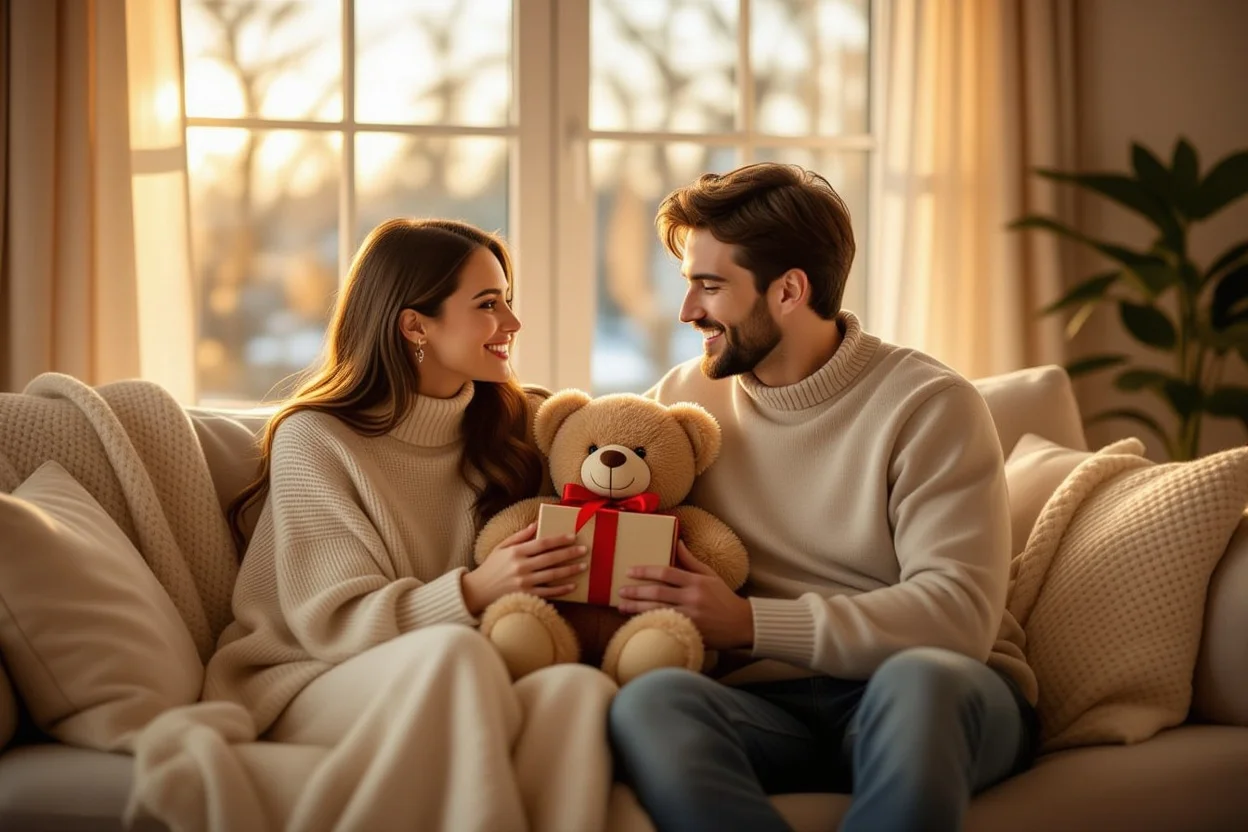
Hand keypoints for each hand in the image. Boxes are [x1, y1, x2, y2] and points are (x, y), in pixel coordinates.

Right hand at [461, 522, 587, 615]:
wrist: (477, 592)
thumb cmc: (491, 567)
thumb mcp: (501, 547)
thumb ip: (519, 536)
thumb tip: (536, 523)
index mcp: (516, 552)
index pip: (542, 543)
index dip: (559, 539)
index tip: (573, 536)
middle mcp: (521, 566)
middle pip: (551, 558)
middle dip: (570, 553)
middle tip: (585, 550)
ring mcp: (524, 582)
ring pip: (553, 575)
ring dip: (570, 570)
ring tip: (583, 566)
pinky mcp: (526, 596)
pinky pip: (548, 593)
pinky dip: (561, 590)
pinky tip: (572, 586)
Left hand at [617, 540, 753, 650]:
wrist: (742, 624)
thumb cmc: (724, 598)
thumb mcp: (710, 575)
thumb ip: (691, 561)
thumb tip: (677, 541)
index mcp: (696, 582)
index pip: (666, 572)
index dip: (646, 571)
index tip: (630, 571)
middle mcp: (692, 598)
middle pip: (657, 593)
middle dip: (636, 592)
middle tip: (620, 591)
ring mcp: (691, 617)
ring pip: (657, 610)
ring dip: (636, 608)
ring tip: (621, 606)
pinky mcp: (690, 632)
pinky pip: (665, 626)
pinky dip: (649, 623)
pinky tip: (636, 622)